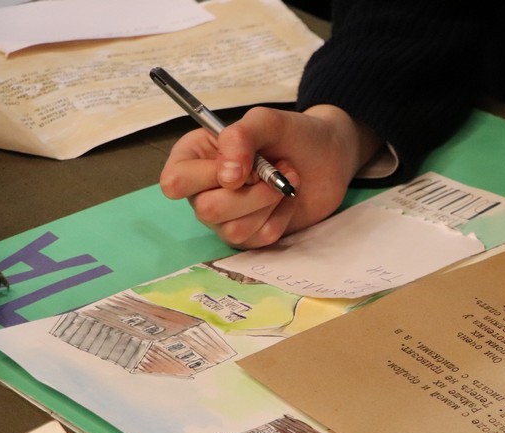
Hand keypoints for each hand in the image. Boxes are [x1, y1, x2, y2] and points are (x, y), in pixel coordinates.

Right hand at [160, 105, 381, 247]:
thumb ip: (240, 137)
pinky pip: (259, 238)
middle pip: (206, 210)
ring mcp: (227, 217)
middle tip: (274, 170)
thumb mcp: (266, 121)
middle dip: (250, 193)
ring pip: (233, 229)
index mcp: (194, 158)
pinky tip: (288, 198)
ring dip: (268, 203)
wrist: (329, 156)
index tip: (245, 169)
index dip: (209, 178)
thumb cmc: (293, 134)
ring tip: (286, 179)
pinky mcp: (253, 235)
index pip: (175, 181)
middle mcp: (204, 191)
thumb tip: (227, 177)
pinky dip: (281, 216)